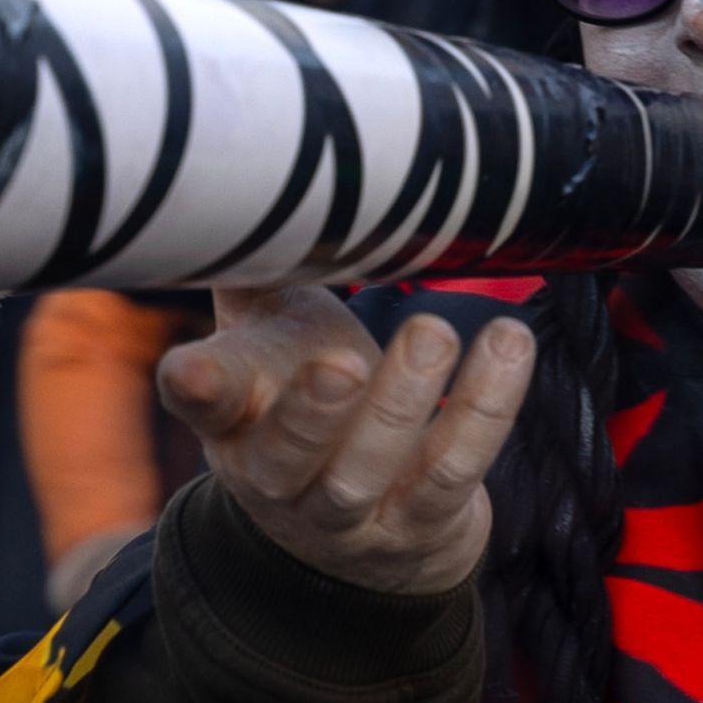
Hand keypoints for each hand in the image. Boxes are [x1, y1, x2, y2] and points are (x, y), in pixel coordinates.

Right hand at [156, 287, 533, 595]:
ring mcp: (346, 517)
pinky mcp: (419, 528)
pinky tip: (509, 346)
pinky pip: (453, 472)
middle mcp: (276, 479)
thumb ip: (257, 269)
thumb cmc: (307, 389)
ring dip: (404, 403)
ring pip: (367, 472)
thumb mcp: (271, 335)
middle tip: (344, 359)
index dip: (196, 387)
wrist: (359, 524)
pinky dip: (485, 409)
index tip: (192, 369)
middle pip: (283, 458)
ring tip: (435, 332)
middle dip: (312, 413)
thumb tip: (257, 174)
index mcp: (231, 420)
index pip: (202, 403)